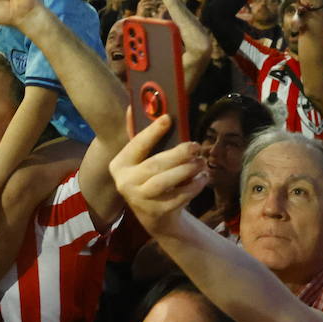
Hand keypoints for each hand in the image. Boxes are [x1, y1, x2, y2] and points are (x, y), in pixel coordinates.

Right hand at [108, 115, 206, 235]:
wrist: (153, 215)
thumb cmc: (148, 177)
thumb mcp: (141, 158)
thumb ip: (141, 135)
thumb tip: (133, 106)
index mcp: (119, 164)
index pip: (136, 144)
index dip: (152, 131)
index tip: (168, 118)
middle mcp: (125, 183)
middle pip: (154, 165)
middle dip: (178, 154)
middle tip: (196, 146)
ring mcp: (140, 200)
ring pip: (165, 182)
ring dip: (186, 170)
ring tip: (201, 162)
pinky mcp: (157, 212)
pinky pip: (178, 197)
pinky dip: (193, 187)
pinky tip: (203, 178)